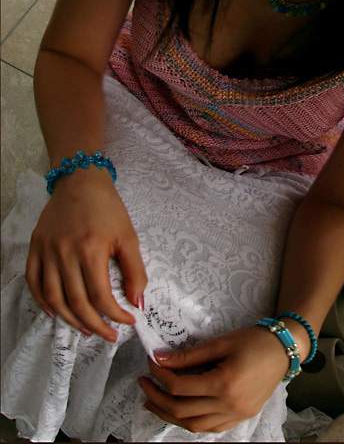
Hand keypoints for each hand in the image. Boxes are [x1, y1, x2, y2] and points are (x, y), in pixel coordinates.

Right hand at [25, 169, 145, 342]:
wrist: (81, 181)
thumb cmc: (108, 208)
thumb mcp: (129, 236)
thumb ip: (135, 270)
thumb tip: (137, 302)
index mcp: (91, 249)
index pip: (100, 295)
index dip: (114, 314)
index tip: (127, 322)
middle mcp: (65, 253)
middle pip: (76, 302)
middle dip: (94, 324)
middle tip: (108, 336)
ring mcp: (47, 251)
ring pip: (53, 298)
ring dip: (69, 319)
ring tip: (86, 329)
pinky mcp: (35, 248)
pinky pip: (33, 283)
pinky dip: (42, 302)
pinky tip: (56, 312)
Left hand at [138, 326, 292, 433]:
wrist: (284, 350)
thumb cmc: (254, 340)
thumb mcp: (222, 342)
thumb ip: (190, 354)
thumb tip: (160, 359)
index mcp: (224, 383)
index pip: (181, 386)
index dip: (161, 376)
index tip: (150, 363)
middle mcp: (228, 405)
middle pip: (181, 410)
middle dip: (157, 397)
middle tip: (144, 383)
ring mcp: (235, 416)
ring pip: (192, 426)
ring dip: (169, 414)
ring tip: (154, 401)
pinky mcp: (240, 419)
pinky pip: (208, 428)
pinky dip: (190, 422)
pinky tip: (181, 410)